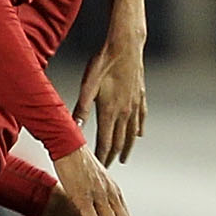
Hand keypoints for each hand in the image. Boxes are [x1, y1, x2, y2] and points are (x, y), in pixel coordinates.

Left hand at [73, 25, 147, 163]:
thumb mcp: (88, 84)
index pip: (105, 142)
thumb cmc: (104, 62)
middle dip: (111, 157)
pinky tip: (139, 135)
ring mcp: (135, 104)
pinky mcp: (140, 96)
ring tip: (123, 159)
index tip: (98, 169)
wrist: (126, 45)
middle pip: (119, 142)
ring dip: (126, 148)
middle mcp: (125, 112)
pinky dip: (138, 130)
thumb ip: (82, 108)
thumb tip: (74, 128)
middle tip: (106, 170)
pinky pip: (141, 118)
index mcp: (110, 111)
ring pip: (132, 133)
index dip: (101, 158)